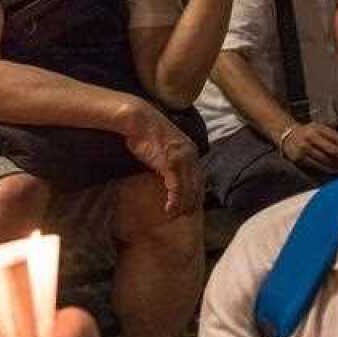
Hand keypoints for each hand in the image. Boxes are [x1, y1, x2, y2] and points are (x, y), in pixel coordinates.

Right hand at [121, 102, 201, 216]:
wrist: (138, 120)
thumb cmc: (146, 132)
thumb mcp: (165, 145)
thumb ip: (172, 156)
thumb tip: (168, 169)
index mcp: (191, 150)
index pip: (199, 177)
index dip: (196, 193)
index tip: (192, 206)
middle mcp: (190, 155)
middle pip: (197, 185)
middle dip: (192, 202)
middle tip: (186, 217)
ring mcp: (182, 159)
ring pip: (188, 189)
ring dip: (182, 206)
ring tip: (175, 217)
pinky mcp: (170, 163)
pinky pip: (176, 187)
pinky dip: (174, 201)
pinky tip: (169, 210)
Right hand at [283, 122, 337, 173]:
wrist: (287, 135)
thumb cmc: (307, 132)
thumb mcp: (318, 128)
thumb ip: (331, 135)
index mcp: (317, 128)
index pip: (336, 137)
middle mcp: (310, 138)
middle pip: (332, 150)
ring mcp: (304, 149)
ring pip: (325, 160)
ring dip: (337, 165)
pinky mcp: (299, 159)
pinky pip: (316, 166)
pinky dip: (327, 169)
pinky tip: (334, 170)